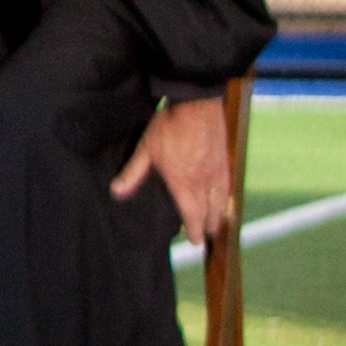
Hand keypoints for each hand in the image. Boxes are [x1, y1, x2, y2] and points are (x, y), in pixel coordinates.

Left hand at [111, 93, 239, 241]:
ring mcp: (218, 171)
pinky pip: (228, 186)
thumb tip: (117, 192)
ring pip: (222, 202)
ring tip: (216, 223)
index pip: (191, 215)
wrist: (196, 103)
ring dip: (219, 215)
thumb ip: (133, 173)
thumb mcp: (146, 149)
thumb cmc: (169, 125)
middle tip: (205, 236)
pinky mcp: (226, 160)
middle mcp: (204, 182)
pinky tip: (225, 199)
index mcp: (183, 183)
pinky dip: (227, 198)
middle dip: (208, 226)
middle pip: (210, 213)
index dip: (193, 231)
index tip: (194, 242)